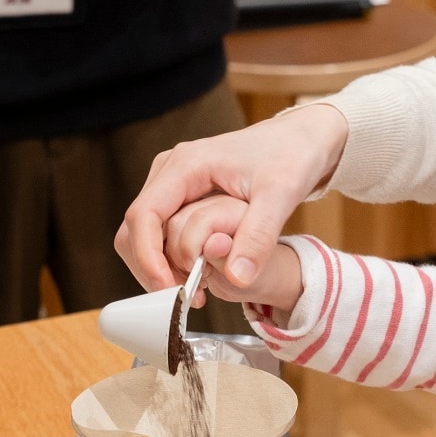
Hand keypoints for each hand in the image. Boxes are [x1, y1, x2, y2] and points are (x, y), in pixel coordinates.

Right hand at [115, 103, 348, 292]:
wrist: (300, 140)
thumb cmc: (291, 157)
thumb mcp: (280, 196)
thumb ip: (258, 237)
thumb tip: (237, 278)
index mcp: (186, 165)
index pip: (143, 215)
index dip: (147, 257)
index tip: (168, 288)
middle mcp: (171, 172)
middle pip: (134, 228)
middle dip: (151, 267)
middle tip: (184, 296)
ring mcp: (173, 184)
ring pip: (144, 234)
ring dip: (160, 266)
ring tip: (195, 289)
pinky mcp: (182, 196)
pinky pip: (162, 233)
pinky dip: (171, 259)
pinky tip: (200, 275)